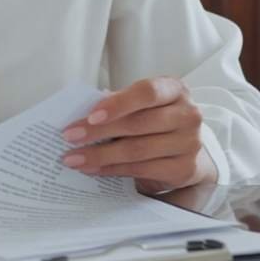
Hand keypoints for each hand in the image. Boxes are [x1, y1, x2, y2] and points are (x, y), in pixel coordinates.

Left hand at [61, 77, 217, 193]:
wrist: (185, 145)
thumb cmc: (153, 115)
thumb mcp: (140, 102)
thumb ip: (118, 102)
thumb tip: (80, 111)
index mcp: (174, 89)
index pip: (146, 92)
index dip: (118, 103)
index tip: (91, 115)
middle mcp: (187, 115)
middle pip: (138, 124)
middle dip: (98, 132)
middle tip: (70, 136)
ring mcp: (190, 144)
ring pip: (137, 150)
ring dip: (100, 155)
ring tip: (74, 157)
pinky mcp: (183, 170)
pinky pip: (141, 170)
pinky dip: (112, 169)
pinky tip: (93, 168)